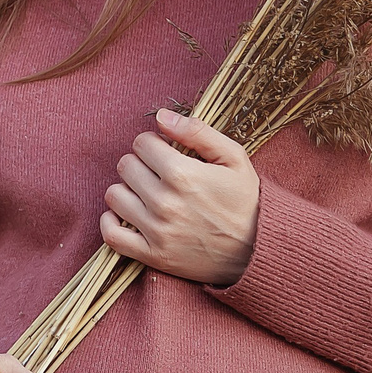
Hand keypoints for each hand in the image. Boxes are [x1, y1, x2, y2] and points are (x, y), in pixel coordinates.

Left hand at [100, 108, 259, 285]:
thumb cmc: (247, 200)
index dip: (154, 144)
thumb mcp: (234, 158)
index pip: (141, 144)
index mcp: (183, 175)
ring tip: (148, 193)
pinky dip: (111, 222)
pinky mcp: (153, 255)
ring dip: (128, 190)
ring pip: (114, 195)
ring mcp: (157, 231)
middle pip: (125, 166)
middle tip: (160, 173)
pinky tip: (126, 214)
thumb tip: (161, 117)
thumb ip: (197, 132)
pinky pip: (111, 235)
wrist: (261, 250)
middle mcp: (165, 202)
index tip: (167, 153)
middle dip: (141, 164)